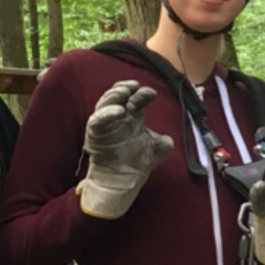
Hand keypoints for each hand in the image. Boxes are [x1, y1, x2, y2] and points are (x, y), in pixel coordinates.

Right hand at [75, 81, 170, 218]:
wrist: (123, 179)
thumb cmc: (137, 161)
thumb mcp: (156, 153)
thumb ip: (164, 145)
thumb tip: (168, 141)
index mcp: (133, 116)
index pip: (137, 98)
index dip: (143, 94)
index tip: (152, 93)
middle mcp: (119, 116)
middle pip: (119, 95)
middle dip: (126, 87)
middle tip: (134, 85)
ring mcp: (106, 123)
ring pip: (106, 103)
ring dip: (114, 95)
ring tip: (124, 92)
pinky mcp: (95, 132)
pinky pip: (97, 119)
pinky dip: (106, 113)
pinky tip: (118, 111)